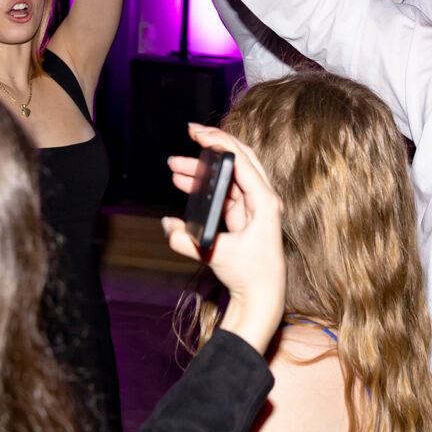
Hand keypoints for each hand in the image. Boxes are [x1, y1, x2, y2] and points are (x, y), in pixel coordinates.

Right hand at [164, 124, 285, 354]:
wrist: (262, 298)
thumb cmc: (251, 275)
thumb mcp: (218, 256)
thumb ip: (189, 241)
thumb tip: (166, 226)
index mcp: (265, 201)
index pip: (242, 161)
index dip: (219, 143)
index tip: (197, 133)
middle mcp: (262, 199)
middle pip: (238, 160)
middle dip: (212, 145)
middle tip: (190, 133)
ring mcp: (253, 207)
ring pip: (226, 177)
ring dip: (201, 170)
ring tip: (173, 166)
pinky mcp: (243, 217)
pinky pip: (223, 193)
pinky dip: (204, 187)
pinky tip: (183, 184)